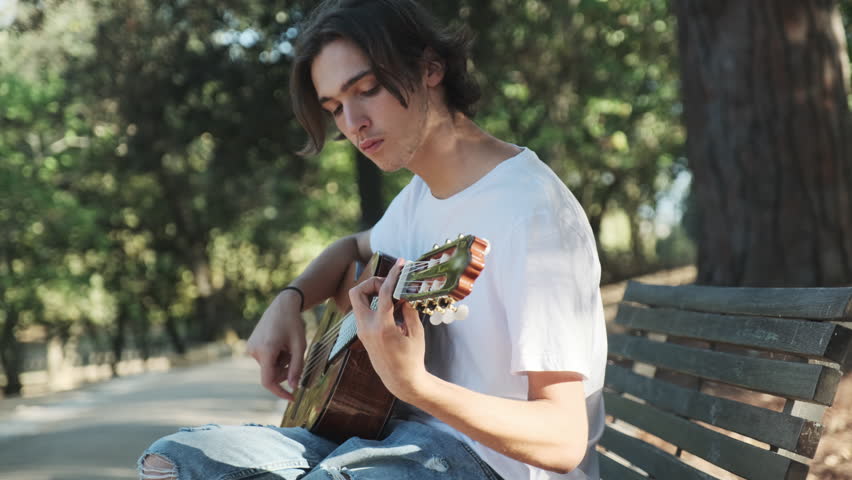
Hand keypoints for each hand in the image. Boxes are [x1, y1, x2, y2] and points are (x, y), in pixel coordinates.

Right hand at [246, 289, 305, 400]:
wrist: (283, 305)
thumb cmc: (293, 324)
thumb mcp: (300, 346)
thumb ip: (297, 367)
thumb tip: (294, 387)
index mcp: (266, 351)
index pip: (269, 381)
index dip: (280, 392)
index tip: (292, 397)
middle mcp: (255, 351)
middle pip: (271, 374)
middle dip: (285, 371)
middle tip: (295, 357)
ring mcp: (251, 348)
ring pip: (269, 367)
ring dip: (281, 362)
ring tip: (287, 346)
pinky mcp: (251, 345)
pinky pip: (265, 360)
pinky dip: (275, 357)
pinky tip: (280, 343)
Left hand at [349, 258, 428, 401]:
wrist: (400, 381)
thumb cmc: (412, 358)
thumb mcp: (416, 332)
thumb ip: (409, 310)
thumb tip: (404, 293)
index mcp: (382, 327)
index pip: (383, 293)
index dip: (393, 275)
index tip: (401, 264)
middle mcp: (367, 328)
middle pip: (357, 292)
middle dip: (372, 282)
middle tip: (390, 285)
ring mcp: (361, 331)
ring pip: (357, 300)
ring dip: (372, 292)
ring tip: (392, 295)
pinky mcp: (362, 333)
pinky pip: (363, 310)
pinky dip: (374, 303)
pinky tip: (391, 307)